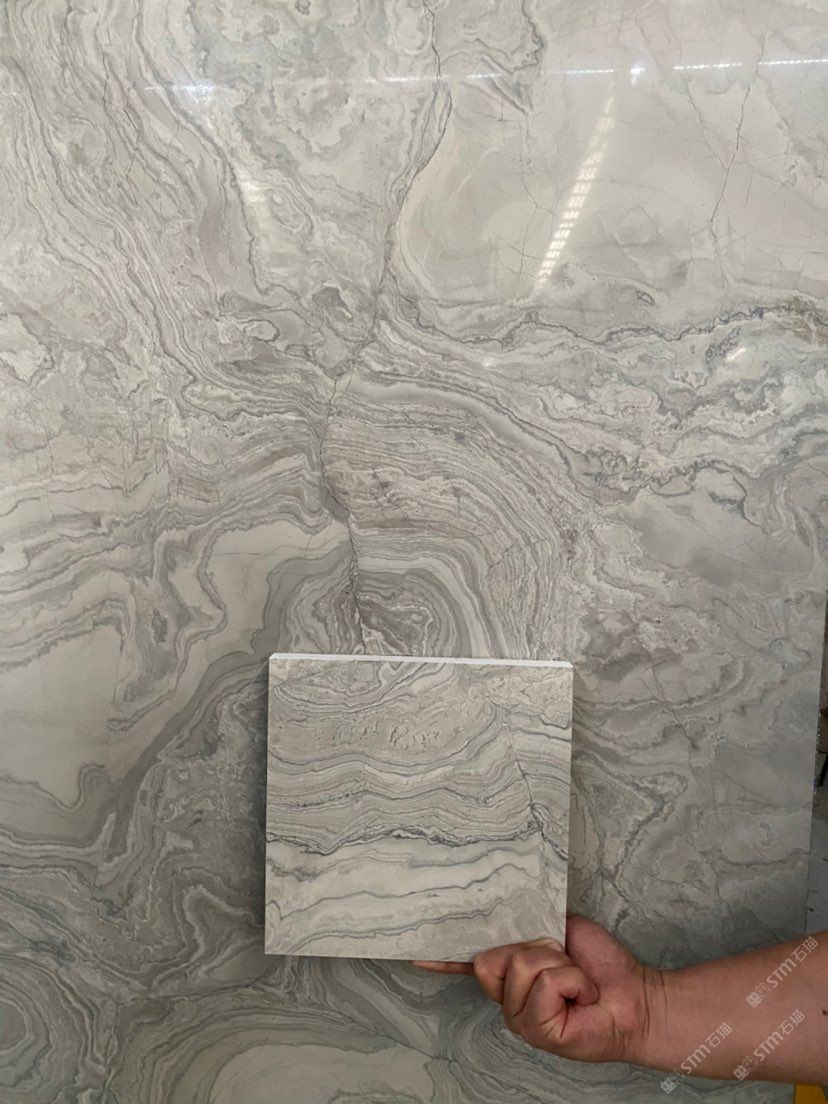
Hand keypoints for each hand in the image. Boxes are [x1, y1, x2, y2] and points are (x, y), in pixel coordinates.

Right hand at [412, 915, 659, 1064]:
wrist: (633, 995)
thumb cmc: (598, 965)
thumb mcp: (555, 931)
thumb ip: (524, 927)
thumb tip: (499, 921)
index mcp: (509, 972)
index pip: (466, 963)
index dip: (441, 956)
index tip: (415, 950)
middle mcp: (507, 997)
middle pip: (492, 957)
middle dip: (533, 949)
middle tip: (560, 959)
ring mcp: (519, 1018)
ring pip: (523, 968)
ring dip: (559, 965)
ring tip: (576, 979)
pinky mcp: (538, 1031)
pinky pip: (546, 986)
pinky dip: (571, 981)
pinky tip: (581, 996)